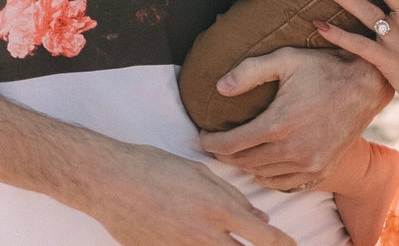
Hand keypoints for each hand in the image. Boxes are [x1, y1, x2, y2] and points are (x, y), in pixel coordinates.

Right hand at [87, 140, 293, 245]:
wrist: (110, 181)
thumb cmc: (156, 167)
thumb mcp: (199, 173)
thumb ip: (232, 197)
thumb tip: (260, 220)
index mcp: (217, 208)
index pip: (261, 236)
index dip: (282, 245)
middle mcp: (204, 234)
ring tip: (234, 241)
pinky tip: (206, 242)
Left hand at [200, 46, 391, 190]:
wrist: (364, 85)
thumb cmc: (324, 68)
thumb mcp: (286, 59)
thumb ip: (250, 72)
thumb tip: (219, 88)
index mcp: (278, 124)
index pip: (231, 144)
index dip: (211, 141)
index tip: (201, 135)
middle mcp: (291, 150)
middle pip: (243, 162)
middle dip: (224, 154)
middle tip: (215, 144)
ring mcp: (307, 164)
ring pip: (262, 175)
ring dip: (245, 166)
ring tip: (236, 153)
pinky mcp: (320, 170)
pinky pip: (285, 184)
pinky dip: (269, 178)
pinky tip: (263, 167)